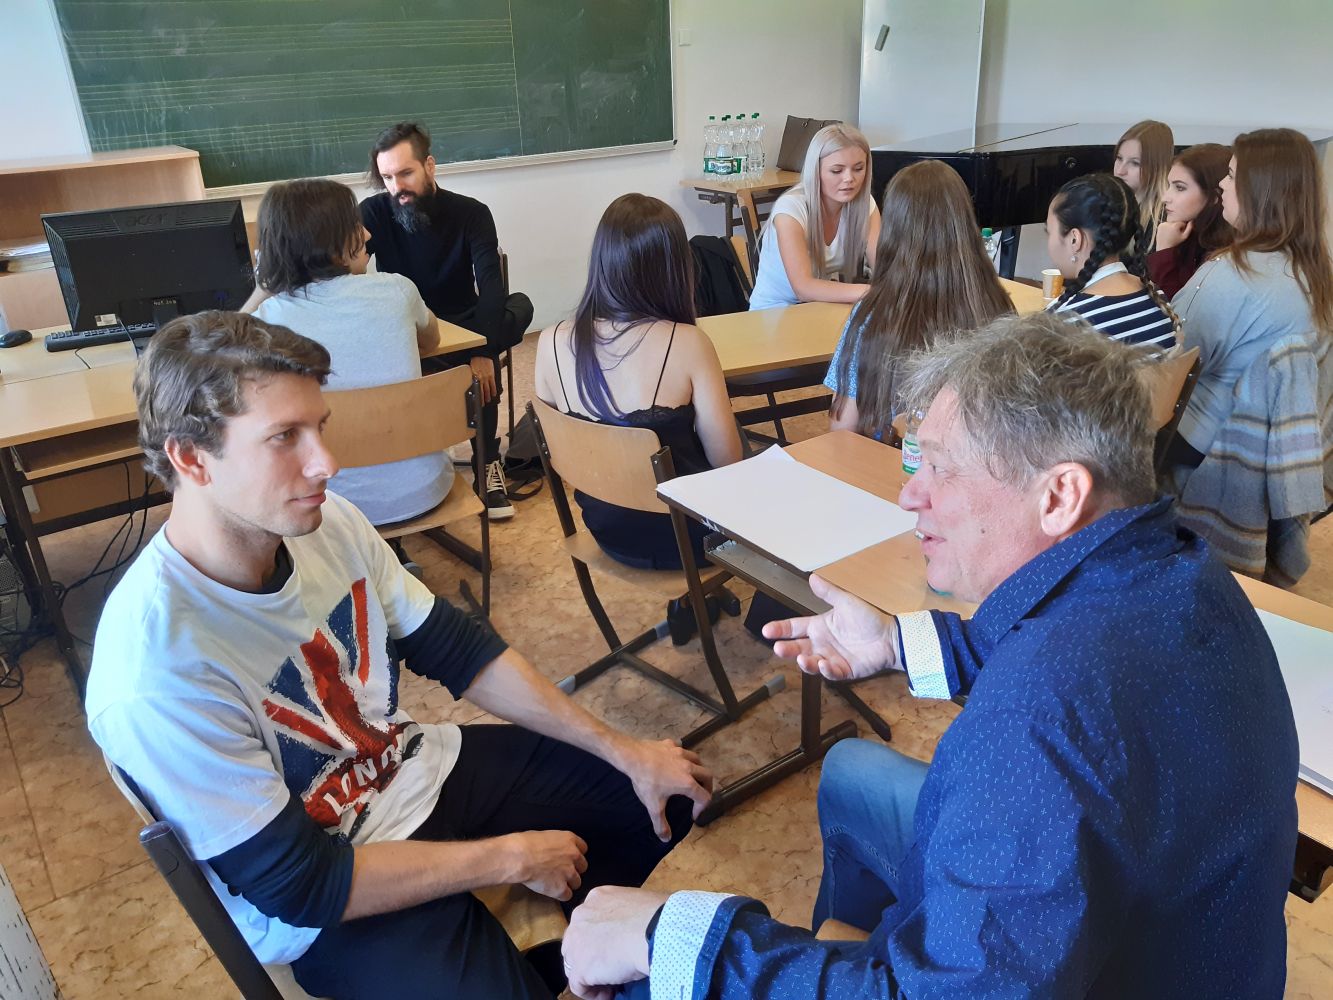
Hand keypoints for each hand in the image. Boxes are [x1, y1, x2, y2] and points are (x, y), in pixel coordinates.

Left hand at [469, 355, 496, 403]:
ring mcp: (486, 377)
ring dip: (488, 396)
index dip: (476, 397)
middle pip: (481, 392)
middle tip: (482, 404)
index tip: (476, 401)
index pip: (475, 390)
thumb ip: (472, 377)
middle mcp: (480, 379)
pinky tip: (494, 394)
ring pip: (487, 389)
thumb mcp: (471, 370)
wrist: (482, 354)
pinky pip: (493, 385)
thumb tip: (472, 384)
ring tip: (488, 400)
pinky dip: (493, 390)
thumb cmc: (475, 361)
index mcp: (474, 377)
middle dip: (482, 399)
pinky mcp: (491, 375)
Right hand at [505, 830, 587, 900]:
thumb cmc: (526, 843)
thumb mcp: (545, 836)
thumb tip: (552, 850)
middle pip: (583, 867)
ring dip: (568, 883)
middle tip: (561, 872)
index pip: (583, 848)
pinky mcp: (561, 889)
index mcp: (570, 840)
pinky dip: (560, 895)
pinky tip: (551, 891)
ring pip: (577, 882)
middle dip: (573, 869)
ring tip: (555, 883)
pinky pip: (568, 895)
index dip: (574, 855)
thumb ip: (555, 844)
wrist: (520, 857)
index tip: (567, 858)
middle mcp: (574, 856)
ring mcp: (569, 873)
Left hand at [563, 886, 666, 999]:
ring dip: (590, 974)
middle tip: (610, 966)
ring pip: (574, 963)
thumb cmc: (657, 915)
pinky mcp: (580, 967)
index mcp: (596, 898)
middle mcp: (581, 916)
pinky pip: (578, 986)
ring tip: (611, 982)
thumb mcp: (636, 903)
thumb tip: (631, 929)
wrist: (655, 929)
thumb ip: (624, 915)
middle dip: (589, 955)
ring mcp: (577, 942)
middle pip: (576, 941)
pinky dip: (593, 993)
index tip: (614, 949)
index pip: (588, 921)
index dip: (598, 938)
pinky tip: (609, 993)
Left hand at [619, 738, 713, 840]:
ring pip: (697, 760)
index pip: (704, 797)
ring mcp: (680, 753)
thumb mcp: (653, 806)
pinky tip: (674, 761)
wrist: (632, 756)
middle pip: (707, 776)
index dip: (701, 808)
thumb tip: (666, 838)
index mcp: (688, 783)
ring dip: (698, 770)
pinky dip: (683, 758)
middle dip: (707, 787)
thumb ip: (660, 824)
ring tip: (691, 776)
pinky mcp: (670, 744)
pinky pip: (682, 750)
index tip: (693, 814)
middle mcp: (689, 766)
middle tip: (700, 795)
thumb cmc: (646, 781)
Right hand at [762, 573, 898, 680]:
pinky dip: (826, 670)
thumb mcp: (846, 602)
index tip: (766, 630)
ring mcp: (830, 658)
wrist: (889, 636)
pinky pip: (831, 672)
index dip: (780, 629)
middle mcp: (821, 644)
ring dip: (804, 662)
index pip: (794, 628)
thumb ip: (828, 593)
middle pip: (797, 648)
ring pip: (811, 663)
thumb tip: (812, 577)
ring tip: (801, 659)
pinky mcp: (843, 671)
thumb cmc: (867, 619)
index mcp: (818, 626)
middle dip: (786, 649)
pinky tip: (824, 663)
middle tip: (778, 648)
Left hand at [1155, 219, 1191, 251]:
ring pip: (1171, 222)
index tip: (1180, 233)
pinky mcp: (1159, 225)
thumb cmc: (1175, 242)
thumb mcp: (1185, 236)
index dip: (1183, 228)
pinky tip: (1167, 233)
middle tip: (1175, 234)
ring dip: (1172, 226)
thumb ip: (1190, 228)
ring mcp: (1163, 224)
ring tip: (1171, 234)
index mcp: (1175, 225)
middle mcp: (1168, 223)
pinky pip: (1166, 224)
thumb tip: (1191, 220)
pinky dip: (1167, 227)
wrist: (1164, 247)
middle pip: (1176, 222)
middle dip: (1177, 227)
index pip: (1182, 222)